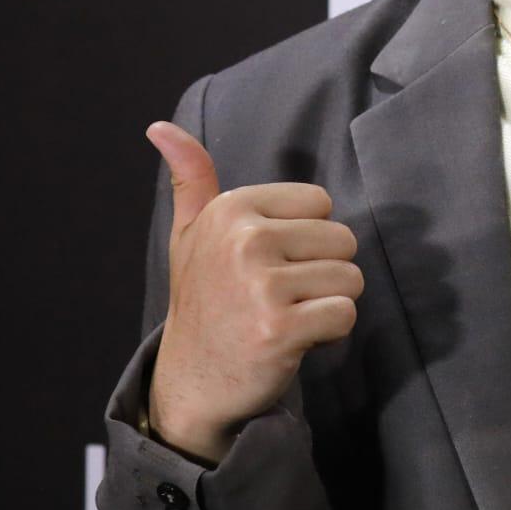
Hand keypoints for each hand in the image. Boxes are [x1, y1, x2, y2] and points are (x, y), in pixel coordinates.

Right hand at [143, 121, 362, 463]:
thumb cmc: (203, 301)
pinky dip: (330, 334)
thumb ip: (191, 177)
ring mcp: (261, 286)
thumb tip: (160, 127)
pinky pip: (345, 315)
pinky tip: (294, 341)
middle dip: (323, 272)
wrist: (192, 382)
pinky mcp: (280, 329)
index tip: (268, 265)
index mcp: (231, 209)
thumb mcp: (190, 234)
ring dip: (328, 304)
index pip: (321, 204)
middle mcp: (245, 240)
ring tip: (286, 317)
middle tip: (279, 297)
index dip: (306, 239)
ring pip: (350, 278)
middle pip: (343, 240)